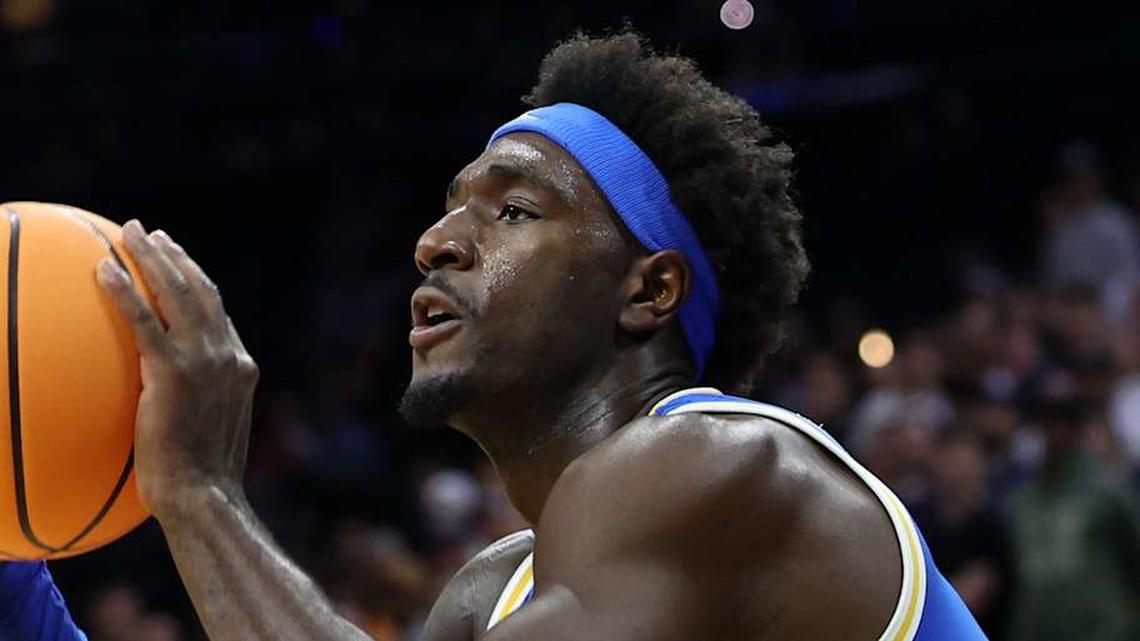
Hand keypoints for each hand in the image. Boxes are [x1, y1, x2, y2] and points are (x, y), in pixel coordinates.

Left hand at [97, 220, 258, 516]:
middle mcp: (229, 356)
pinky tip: (104, 271)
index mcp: (241, 366)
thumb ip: (201, 401)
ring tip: (129, 234)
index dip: (196, 281)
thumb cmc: (202, 478)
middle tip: (150, 233)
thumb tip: (172, 397)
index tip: (175, 262)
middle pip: (201, 290)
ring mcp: (205, 362)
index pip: (218, 313)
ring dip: (152, 257)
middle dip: (174, 256)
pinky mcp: (174, 372)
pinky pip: (144, 322)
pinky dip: (125, 291)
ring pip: (178, 294)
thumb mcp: (212, 430)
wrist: (205, 495)